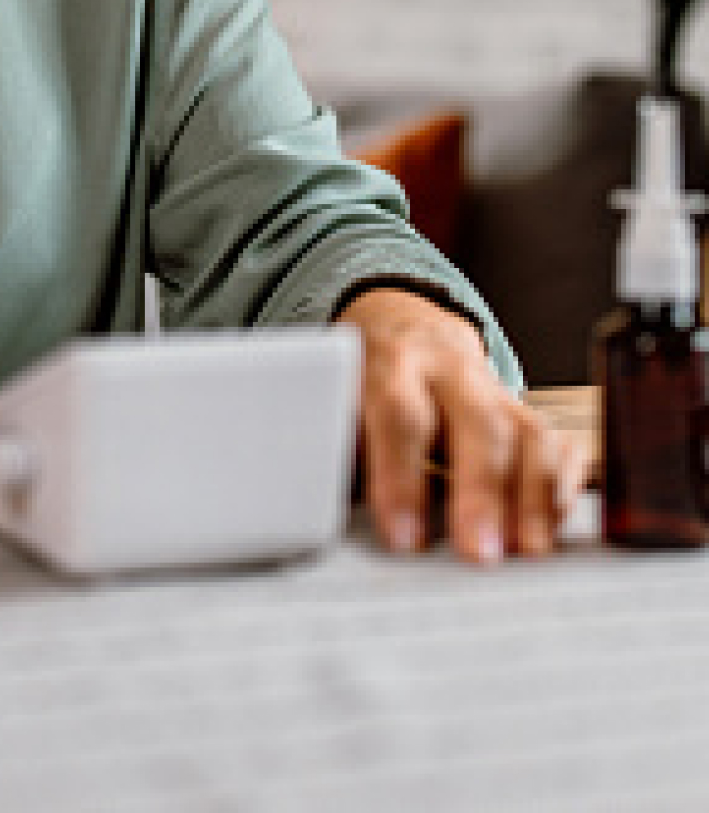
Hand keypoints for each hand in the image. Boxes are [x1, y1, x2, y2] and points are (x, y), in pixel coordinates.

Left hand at [337, 287, 586, 562]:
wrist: (402, 325)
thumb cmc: (360, 382)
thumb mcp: (337, 398)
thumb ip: (336, 445)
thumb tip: (316, 506)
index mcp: (390, 362)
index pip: (399, 415)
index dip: (401, 477)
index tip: (403, 538)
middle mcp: (451, 370)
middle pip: (479, 424)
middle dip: (482, 492)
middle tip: (480, 553)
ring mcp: (496, 389)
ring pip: (529, 436)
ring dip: (533, 499)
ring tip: (527, 552)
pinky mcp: (528, 411)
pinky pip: (558, 447)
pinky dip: (561, 489)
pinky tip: (550, 529)